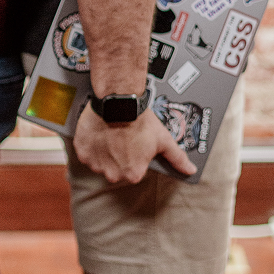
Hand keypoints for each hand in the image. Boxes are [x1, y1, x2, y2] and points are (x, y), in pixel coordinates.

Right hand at [72, 104, 196, 183]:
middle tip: (122, 137)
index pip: (134, 171)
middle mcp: (113, 173)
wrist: (118, 100)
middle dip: (118, 155)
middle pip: (116, 168)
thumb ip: (176, 158)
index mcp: (132, 174)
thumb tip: (190, 170)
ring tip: (111, 133)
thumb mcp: (163, 139)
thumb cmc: (139, 119)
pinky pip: (86, 153)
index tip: (134, 145)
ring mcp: (96, 163)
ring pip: (100, 162)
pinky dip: (91, 145)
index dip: (134, 157)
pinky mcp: (82, 152)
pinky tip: (99, 133)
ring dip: (104, 151)